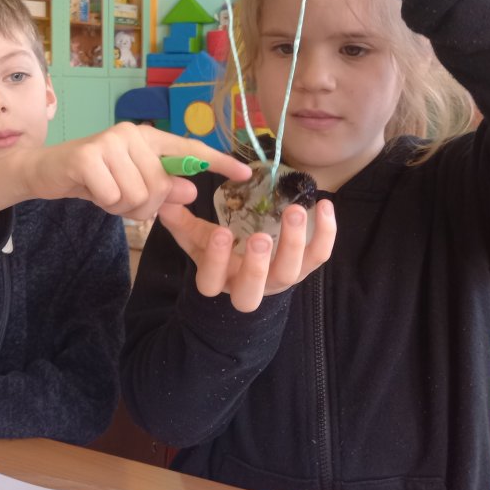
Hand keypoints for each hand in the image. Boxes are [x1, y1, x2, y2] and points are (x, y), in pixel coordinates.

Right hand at [18, 123, 252, 220]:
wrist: (46, 171)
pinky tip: (91, 192)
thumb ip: (163, 188)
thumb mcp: (133, 185)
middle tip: (120, 199)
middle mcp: (132, 133)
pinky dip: (103, 204)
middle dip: (142, 206)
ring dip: (120, 207)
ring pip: (138, 195)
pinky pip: (114, 197)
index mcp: (149, 138)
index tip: (245, 173)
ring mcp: (110, 141)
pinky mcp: (88, 156)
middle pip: (160, 188)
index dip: (218, 162)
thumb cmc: (94, 179)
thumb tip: (190, 191)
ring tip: (105, 193)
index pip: (190, 149)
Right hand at [159, 198, 335, 312]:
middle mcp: (250, 287)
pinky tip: (325, 205)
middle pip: (253, 289)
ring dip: (294, 244)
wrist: (248, 276)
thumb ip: (180, 222)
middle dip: (257, 265)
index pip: (211, 281)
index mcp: (219, 281)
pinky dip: (326, 232)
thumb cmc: (218, 255)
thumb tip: (164, 199)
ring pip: (291, 272)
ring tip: (294, 211)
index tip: (220, 232)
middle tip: (260, 237)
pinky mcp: (304, 268)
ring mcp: (280, 280)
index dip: (216, 260)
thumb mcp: (195, 241)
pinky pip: (320, 256)